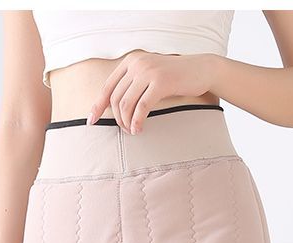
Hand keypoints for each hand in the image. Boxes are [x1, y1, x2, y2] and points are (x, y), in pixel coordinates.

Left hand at [87, 51, 217, 133]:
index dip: (97, 106)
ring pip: (126, 104)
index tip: (92, 121)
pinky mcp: (160, 82)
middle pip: (115, 98)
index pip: (107, 86)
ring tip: (133, 131)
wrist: (201, 70)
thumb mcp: (150, 76)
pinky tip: (139, 129)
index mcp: (130, 61)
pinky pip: (142, 107)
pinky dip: (137, 121)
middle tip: (126, 131)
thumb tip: (116, 107)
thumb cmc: (175, 77)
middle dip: (117, 119)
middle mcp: (137, 63)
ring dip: (127, 122)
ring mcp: (148, 71)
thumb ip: (134, 84)